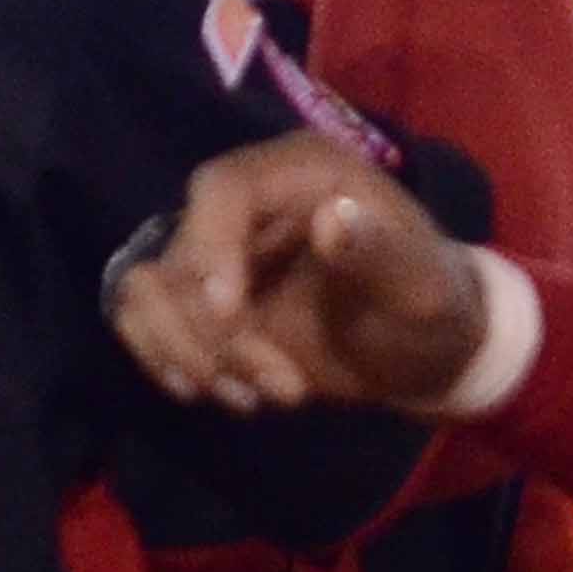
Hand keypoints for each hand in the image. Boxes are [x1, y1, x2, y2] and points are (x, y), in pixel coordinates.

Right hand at [109, 131, 491, 412]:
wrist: (423, 350)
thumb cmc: (430, 306)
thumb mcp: (420, 286)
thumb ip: (381, 253)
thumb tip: (333, 218)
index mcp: (301, 172)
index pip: (220, 189)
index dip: (209, 248)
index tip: (230, 315)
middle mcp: (248, 199)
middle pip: (182, 254)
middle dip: (219, 335)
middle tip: (286, 391)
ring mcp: (217, 249)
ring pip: (151, 289)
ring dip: (192, 353)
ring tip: (253, 399)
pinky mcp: (200, 297)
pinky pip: (142, 314)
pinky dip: (164, 356)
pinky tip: (212, 392)